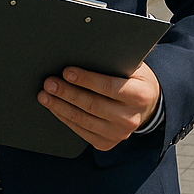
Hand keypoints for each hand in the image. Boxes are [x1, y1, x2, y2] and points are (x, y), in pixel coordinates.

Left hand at [38, 62, 160, 151]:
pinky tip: (55, 108)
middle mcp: (130, 118)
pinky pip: (81, 132)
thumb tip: (87, 50)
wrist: (147, 106)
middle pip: (92, 105)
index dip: (86, 79)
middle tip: (50, 82)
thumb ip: (117, 60)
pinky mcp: (106, 143)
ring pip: (83, 120)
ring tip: (45, 95)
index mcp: (139, 95)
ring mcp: (118, 134)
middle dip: (67, 93)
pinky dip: (65, 118)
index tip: (67, 71)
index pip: (108, 87)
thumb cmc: (136, 80)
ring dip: (60, 107)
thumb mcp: (134, 67)